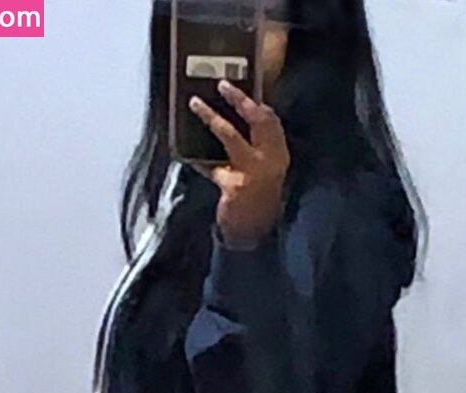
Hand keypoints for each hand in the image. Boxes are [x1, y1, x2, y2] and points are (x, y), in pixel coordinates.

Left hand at [188, 79, 290, 248]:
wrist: (255, 234)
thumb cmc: (257, 201)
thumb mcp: (261, 174)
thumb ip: (251, 151)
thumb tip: (227, 123)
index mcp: (279, 154)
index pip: (270, 120)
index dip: (255, 101)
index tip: (239, 88)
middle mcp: (270, 160)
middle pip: (257, 119)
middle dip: (239, 99)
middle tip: (222, 85)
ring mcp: (253, 172)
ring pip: (229, 135)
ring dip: (211, 117)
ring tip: (195, 104)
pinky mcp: (234, 186)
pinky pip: (211, 166)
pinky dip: (198, 159)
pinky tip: (186, 153)